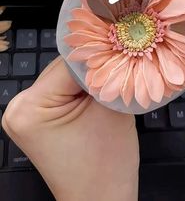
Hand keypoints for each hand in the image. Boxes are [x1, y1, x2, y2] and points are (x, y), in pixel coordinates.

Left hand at [2, 57, 138, 200]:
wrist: (100, 199)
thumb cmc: (105, 166)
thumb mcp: (108, 109)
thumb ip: (105, 74)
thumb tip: (109, 45)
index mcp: (30, 107)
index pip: (68, 63)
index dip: (98, 56)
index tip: (119, 48)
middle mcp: (18, 106)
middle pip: (62, 68)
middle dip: (92, 67)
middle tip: (118, 64)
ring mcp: (24, 111)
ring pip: (63, 76)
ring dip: (86, 77)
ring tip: (108, 81)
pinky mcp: (35, 115)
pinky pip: (61, 88)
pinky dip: (80, 88)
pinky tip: (96, 92)